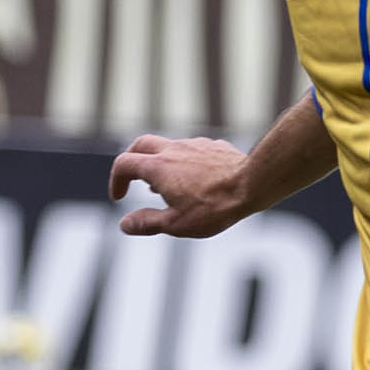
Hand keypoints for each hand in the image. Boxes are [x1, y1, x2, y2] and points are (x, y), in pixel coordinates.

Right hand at [108, 132, 256, 236]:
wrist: (253, 184)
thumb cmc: (214, 207)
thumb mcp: (176, 224)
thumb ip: (147, 223)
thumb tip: (125, 224)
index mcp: (158, 167)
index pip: (124, 164)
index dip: (116, 180)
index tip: (119, 197)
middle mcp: (173, 149)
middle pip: (140, 144)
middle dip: (131, 160)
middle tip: (133, 179)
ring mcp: (194, 144)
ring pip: (168, 146)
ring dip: (160, 162)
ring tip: (167, 187)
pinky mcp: (213, 145)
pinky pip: (192, 150)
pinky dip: (184, 161)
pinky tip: (196, 180)